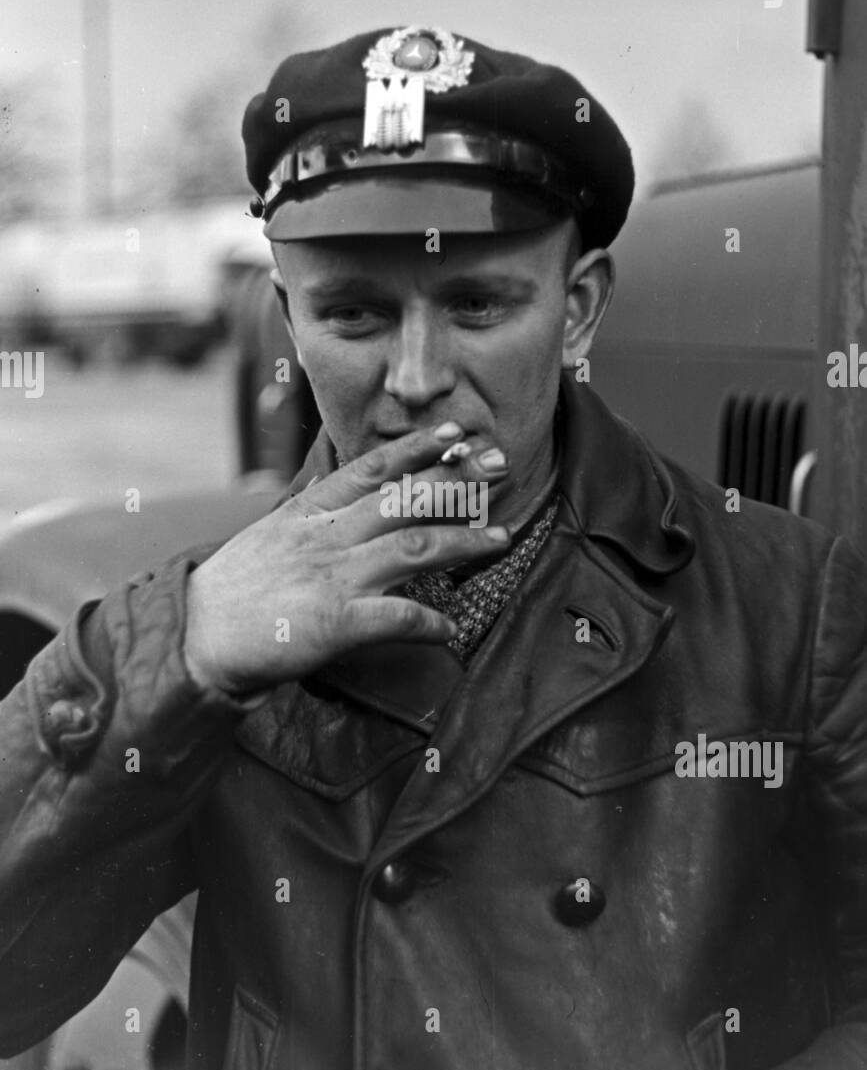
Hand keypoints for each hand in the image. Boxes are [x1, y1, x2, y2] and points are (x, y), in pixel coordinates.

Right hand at [183, 424, 510, 695]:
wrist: (195, 636)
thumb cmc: (234, 590)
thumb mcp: (271, 535)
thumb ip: (314, 516)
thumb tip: (351, 498)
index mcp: (310, 513)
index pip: (371, 469)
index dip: (416, 448)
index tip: (453, 433)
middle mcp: (326, 537)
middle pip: (405, 499)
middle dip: (458, 480)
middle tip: (500, 464)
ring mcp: (333, 577)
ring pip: (413, 548)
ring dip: (463, 541)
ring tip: (501, 537)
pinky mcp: (335, 623)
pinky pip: (396, 617)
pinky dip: (429, 622)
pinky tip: (451, 627)